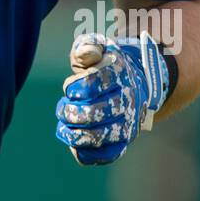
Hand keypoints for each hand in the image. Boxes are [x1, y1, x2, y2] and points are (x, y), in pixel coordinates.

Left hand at [54, 31, 169, 165]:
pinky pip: (106, 154)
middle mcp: (127, 99)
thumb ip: (88, 46)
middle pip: (94, 112)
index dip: (73, 88)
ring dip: (73, 133)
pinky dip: (86, 153)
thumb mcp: (98, 46)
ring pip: (98, 136)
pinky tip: (74, 144)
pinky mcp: (125, 140)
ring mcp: (128, 122)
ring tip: (64, 125)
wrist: (137, 82)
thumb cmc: (106, 63)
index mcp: (119, 73)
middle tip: (63, 107)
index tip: (70, 87)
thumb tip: (87, 54)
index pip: (91, 83)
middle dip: (70, 112)